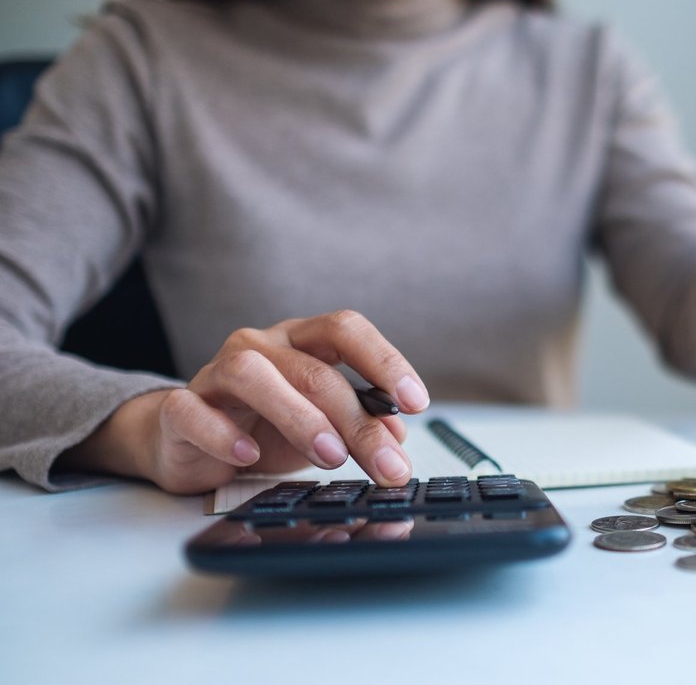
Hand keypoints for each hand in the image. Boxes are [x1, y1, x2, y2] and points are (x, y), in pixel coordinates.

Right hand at [59, 310, 428, 493]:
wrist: (188, 440)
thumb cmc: (264, 426)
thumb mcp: (325, 429)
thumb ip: (363, 427)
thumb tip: (399, 439)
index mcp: (302, 342)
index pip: (347, 330)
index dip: (385, 361)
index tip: (417, 401)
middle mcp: (261, 347)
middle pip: (314, 370)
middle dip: (357, 420)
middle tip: (386, 464)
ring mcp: (216, 373)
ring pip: (253, 374)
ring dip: (299, 416)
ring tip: (331, 457)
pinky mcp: (179, 408)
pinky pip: (193, 409)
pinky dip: (223, 434)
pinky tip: (249, 456)